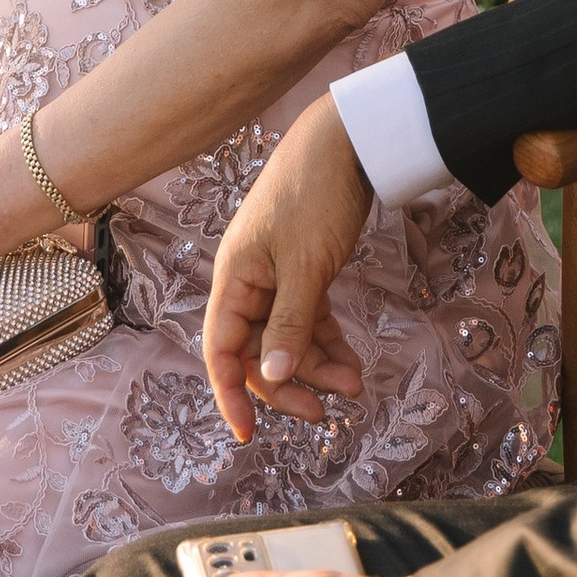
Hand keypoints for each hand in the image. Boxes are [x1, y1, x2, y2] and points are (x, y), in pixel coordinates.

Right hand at [203, 97, 373, 441]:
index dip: (231, 395)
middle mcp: (249, 281)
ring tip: (355, 385)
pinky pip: (308, 318)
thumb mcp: (305, 266)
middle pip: (257, 351)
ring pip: (287, 337)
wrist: (347, 141)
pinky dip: (327, 341)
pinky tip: (352, 362)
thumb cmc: (317, 197)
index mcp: (235, 279)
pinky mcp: (304, 269)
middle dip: (289, 383)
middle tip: (325, 412)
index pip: (222, 351)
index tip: (248, 435)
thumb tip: (270, 375)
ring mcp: (276, 275)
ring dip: (317, 365)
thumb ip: (289, 324)